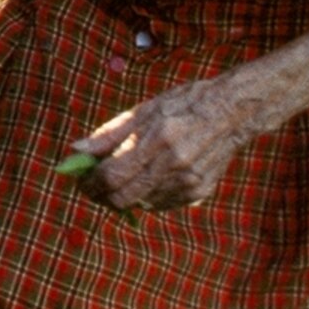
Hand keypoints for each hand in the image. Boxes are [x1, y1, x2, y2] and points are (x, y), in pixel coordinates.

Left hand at [71, 76, 257, 210]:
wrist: (233, 112)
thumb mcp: (144, 110)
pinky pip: (160, 204)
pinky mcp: (198, 192)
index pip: (112, 176)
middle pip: (123, 198)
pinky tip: (146, 178)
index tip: (80, 180)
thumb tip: (76, 150)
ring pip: (140, 203)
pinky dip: (145, 195)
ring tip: (119, 177)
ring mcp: (188, 182)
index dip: (90, 182)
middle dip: (101, 195)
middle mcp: (174, 166)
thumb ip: (109, 134)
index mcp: (158, 140)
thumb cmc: (183, 104)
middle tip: (91, 186)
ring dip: (122, 195)